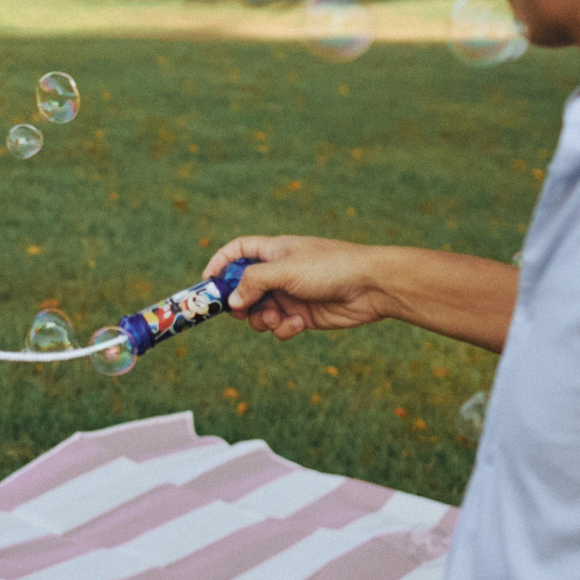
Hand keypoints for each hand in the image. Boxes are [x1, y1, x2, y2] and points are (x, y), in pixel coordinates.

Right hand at [203, 236, 396, 338]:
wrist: (371, 286)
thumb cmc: (330, 267)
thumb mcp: (285, 269)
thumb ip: (253, 283)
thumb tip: (232, 302)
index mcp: (273, 251)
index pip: (237, 251)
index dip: (220, 264)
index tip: (208, 284)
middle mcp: (279, 272)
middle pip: (243, 288)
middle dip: (239, 303)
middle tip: (239, 313)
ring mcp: (290, 295)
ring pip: (259, 312)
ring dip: (262, 319)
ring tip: (276, 318)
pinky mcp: (303, 315)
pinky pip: (280, 326)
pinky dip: (284, 328)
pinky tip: (300, 324)